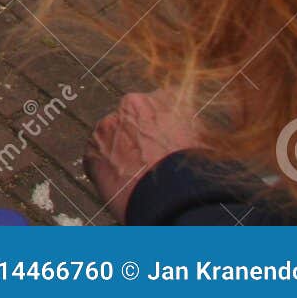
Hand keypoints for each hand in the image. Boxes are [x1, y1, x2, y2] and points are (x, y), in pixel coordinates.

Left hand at [83, 90, 203, 220]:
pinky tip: (120, 184)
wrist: (168, 198)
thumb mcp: (204, 144)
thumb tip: (190, 136)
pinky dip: (105, 169)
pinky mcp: (92, 148)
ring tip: (136, 176)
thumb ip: (190, 130)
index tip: (165, 139)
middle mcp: (132, 104)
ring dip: (121, 150)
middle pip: (133, 117)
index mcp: (162, 99)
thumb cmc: (192, 173)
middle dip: (139, 135)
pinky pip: (97, 156)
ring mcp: (108, 125)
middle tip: (150, 159)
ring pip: (113, 135)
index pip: (161, 103)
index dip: (163, 124)